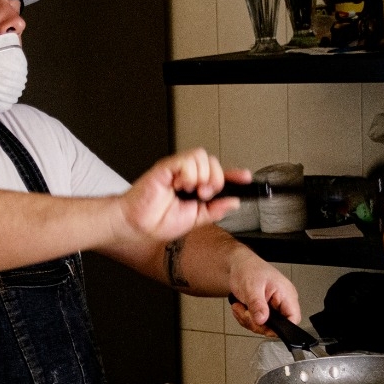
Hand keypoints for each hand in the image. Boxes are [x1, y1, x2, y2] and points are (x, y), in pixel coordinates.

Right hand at [116, 148, 245, 242]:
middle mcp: (187, 175)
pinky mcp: (166, 167)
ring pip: (202, 158)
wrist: (137, 225)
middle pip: (213, 162)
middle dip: (215, 180)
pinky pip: (187, 160)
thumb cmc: (157, 222)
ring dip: (201, 177)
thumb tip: (233, 202)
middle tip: (204, 195)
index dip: (233, 175)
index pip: (218, 175)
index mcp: (194, 187)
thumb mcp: (195, 220)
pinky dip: (188, 174)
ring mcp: (176, 170)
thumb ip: (215, 210)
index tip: (246, 178)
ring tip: (189, 191)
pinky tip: (180, 185)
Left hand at [227, 250, 299, 336]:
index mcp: (286, 294)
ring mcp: (273, 307)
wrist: (239, 265)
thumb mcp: (252, 287)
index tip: (264, 325)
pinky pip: (257, 323)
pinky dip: (246, 318)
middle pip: (276, 327)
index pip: (294, 318)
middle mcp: (282, 302)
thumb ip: (257, 305)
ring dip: (248, 320)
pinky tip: (241, 308)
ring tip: (240, 307)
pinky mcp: (264, 310)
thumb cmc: (249, 268)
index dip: (281, 327)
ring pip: (264, 326)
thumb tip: (262, 320)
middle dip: (257, 323)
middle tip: (245, 312)